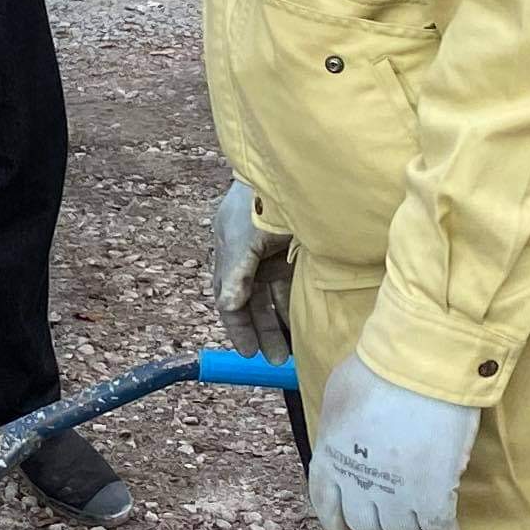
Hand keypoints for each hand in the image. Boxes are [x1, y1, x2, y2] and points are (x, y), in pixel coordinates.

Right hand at [210, 178, 293, 360]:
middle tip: (275, 360)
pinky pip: (293, 284)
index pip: (228, 297)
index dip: (237, 326)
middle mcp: (249, 254)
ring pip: (274, 296)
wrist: (295, 169)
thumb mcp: (243, 238)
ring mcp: (274, 252)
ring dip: (280, 321)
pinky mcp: (297, 250)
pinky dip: (295, 303)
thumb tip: (226, 305)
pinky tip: (304, 322)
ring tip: (292, 349)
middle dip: (263, 330)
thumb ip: (235, 273)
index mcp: (230, 249)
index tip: (249, 354)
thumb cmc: (261, 200)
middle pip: (253, 301)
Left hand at [305, 355, 480, 529]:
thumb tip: (354, 440)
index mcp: (329, 458)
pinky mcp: (431, 495)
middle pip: (367, 527)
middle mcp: (356, 483)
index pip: (327, 506)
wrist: (417, 365)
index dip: (338, 525)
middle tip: (396, 522)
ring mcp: (395, 493)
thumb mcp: (338, 396)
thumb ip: (341, 427)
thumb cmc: (376, 369)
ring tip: (424, 523)